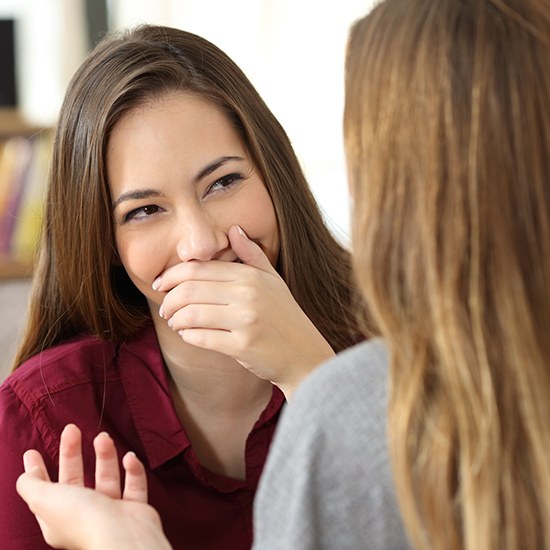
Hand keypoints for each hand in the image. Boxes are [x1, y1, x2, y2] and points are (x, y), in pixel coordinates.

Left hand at [16, 424, 170, 549]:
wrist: (124, 536)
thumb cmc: (84, 520)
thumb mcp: (46, 500)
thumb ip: (32, 486)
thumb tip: (24, 476)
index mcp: (58, 517)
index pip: (44, 489)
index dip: (37, 470)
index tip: (32, 451)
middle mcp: (84, 514)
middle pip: (75, 478)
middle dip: (72, 453)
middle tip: (72, 429)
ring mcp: (110, 510)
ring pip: (106, 477)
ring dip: (105, 455)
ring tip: (103, 437)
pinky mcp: (134, 507)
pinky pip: (133, 484)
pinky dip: (132, 470)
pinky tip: (129, 457)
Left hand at [157, 225, 334, 396]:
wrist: (304, 353)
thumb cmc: (285, 315)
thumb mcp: (272, 279)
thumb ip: (251, 253)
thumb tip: (233, 229)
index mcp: (250, 276)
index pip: (198, 269)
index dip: (172, 275)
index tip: (161, 284)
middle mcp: (247, 294)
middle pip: (189, 290)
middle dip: (169, 299)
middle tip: (165, 308)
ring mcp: (246, 320)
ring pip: (191, 314)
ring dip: (175, 319)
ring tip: (175, 322)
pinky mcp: (242, 345)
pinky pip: (201, 337)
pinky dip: (188, 335)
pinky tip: (188, 334)